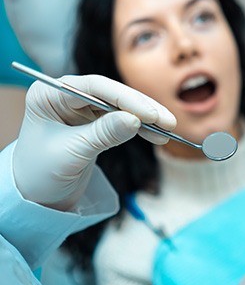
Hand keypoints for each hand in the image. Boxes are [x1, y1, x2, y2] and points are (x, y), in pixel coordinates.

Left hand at [13, 74, 175, 209]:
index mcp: (49, 95)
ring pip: (120, 107)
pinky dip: (139, 128)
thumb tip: (136, 120)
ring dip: (145, 118)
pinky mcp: (94, 123)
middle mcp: (66, 96)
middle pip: (111, 94)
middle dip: (141, 108)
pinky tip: (156, 135)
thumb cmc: (41, 174)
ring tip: (168, 129)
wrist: (36, 197)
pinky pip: (121, 121)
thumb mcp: (72, 153)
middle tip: (167, 121)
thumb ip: (103, 134)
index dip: (125, 99)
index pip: (94, 87)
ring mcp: (82, 109)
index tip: (150, 114)